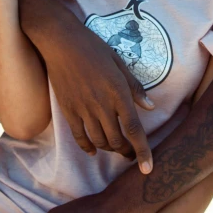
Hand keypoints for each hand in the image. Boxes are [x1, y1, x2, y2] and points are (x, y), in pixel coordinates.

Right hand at [26, 5, 155, 173]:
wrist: (62, 43)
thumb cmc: (94, 48)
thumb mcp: (119, 62)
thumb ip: (135, 87)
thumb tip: (150, 106)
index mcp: (118, 92)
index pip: (134, 130)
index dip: (142, 152)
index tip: (148, 169)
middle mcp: (102, 105)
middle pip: (116, 139)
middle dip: (126, 152)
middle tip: (130, 155)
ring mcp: (83, 109)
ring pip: (99, 140)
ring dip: (109, 149)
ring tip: (115, 148)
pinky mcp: (68, 110)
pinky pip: (79, 136)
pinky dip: (88, 147)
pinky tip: (93, 150)